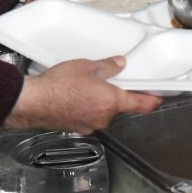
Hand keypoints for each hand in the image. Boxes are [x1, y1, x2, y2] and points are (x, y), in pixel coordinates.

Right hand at [5, 56, 159, 134]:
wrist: (32, 102)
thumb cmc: (58, 85)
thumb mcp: (87, 67)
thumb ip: (108, 66)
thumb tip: (120, 63)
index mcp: (112, 101)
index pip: (142, 105)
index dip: (153, 101)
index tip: (159, 98)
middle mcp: (104, 117)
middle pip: (119, 107)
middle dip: (115, 95)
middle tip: (106, 82)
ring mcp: (90, 125)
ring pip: (102, 112)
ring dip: (99, 102)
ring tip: (83, 88)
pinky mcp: (77, 129)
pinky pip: (88, 117)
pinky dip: (85, 108)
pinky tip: (73, 98)